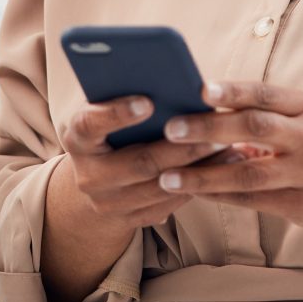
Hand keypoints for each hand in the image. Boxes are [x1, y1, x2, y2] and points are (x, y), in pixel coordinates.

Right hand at [56, 95, 235, 231]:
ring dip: (197, 167)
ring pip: (159, 187)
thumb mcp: (106, 113)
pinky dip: (197, 185)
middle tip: (214, 128)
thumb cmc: (109, 132)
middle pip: (139, 162)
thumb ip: (126, 97)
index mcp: (77, 138)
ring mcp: (107, 203)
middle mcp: (88, 174)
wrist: (95, 182)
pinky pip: (168, 205)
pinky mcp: (129, 221)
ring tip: (226, 145)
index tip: (148, 101)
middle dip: (181, 146)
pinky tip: (222, 167)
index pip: (90, 124)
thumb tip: (171, 80)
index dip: (116, 114)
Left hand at [154, 80, 302, 236]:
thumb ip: (267, 116)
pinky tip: (194, 192)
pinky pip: (252, 200)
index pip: (266, 94)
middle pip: (254, 128)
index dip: (233, 90)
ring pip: (247, 173)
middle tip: (171, 129)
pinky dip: (220, 196)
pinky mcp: (301, 205)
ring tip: (168, 176)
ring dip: (204, 174)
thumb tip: (208, 110)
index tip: (201, 88)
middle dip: (209, 128)